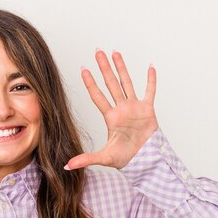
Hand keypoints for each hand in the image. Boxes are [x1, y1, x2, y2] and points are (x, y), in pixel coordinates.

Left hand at [65, 49, 158, 169]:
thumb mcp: (104, 158)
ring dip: (122, 68)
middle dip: (104, 67)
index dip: (90, 83)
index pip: (98, 96)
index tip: (83, 69)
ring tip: (115, 52)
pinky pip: (150, 91)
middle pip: (111, 83)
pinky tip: (149, 67)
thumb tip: (66, 166)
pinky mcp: (148, 110)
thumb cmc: (125, 158)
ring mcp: (135, 108)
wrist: (145, 161)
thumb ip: (85, 159)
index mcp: (111, 117)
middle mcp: (121, 109)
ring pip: (127, 83)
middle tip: (97, 51)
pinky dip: (151, 80)